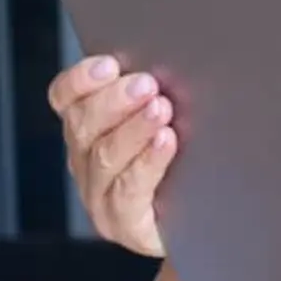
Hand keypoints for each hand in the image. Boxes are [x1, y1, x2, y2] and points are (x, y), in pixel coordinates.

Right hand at [48, 54, 175, 257]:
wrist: (215, 224)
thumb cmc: (194, 162)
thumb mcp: (175, 119)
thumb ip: (158, 93)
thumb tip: (177, 55)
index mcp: (89, 130)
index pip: (65, 99)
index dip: (81, 80)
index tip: (109, 64)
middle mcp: (86, 163)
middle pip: (83, 126)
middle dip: (114, 101)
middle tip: (147, 84)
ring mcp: (101, 198)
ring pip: (104, 157)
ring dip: (132, 128)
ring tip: (161, 109)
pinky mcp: (126, 226)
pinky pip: (128, 191)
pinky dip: (146, 162)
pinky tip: (166, 142)